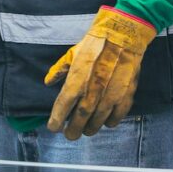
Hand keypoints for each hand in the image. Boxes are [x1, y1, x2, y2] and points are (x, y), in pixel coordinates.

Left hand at [44, 6, 155, 139]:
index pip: (63, 106)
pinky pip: (117, 115)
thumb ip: (59, 70)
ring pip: (98, 120)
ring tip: (87, 131)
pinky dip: (111, 122)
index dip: (56, 120)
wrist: (122, 36)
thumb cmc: (94, 44)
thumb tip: (48, 82)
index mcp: (76, 80)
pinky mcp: (125, 94)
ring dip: (91, 128)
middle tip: (70, 135)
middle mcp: (92, 91)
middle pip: (80, 118)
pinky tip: (106, 123)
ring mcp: (110, 94)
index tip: (53, 127)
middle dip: (73, 130)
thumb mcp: (72, 54)